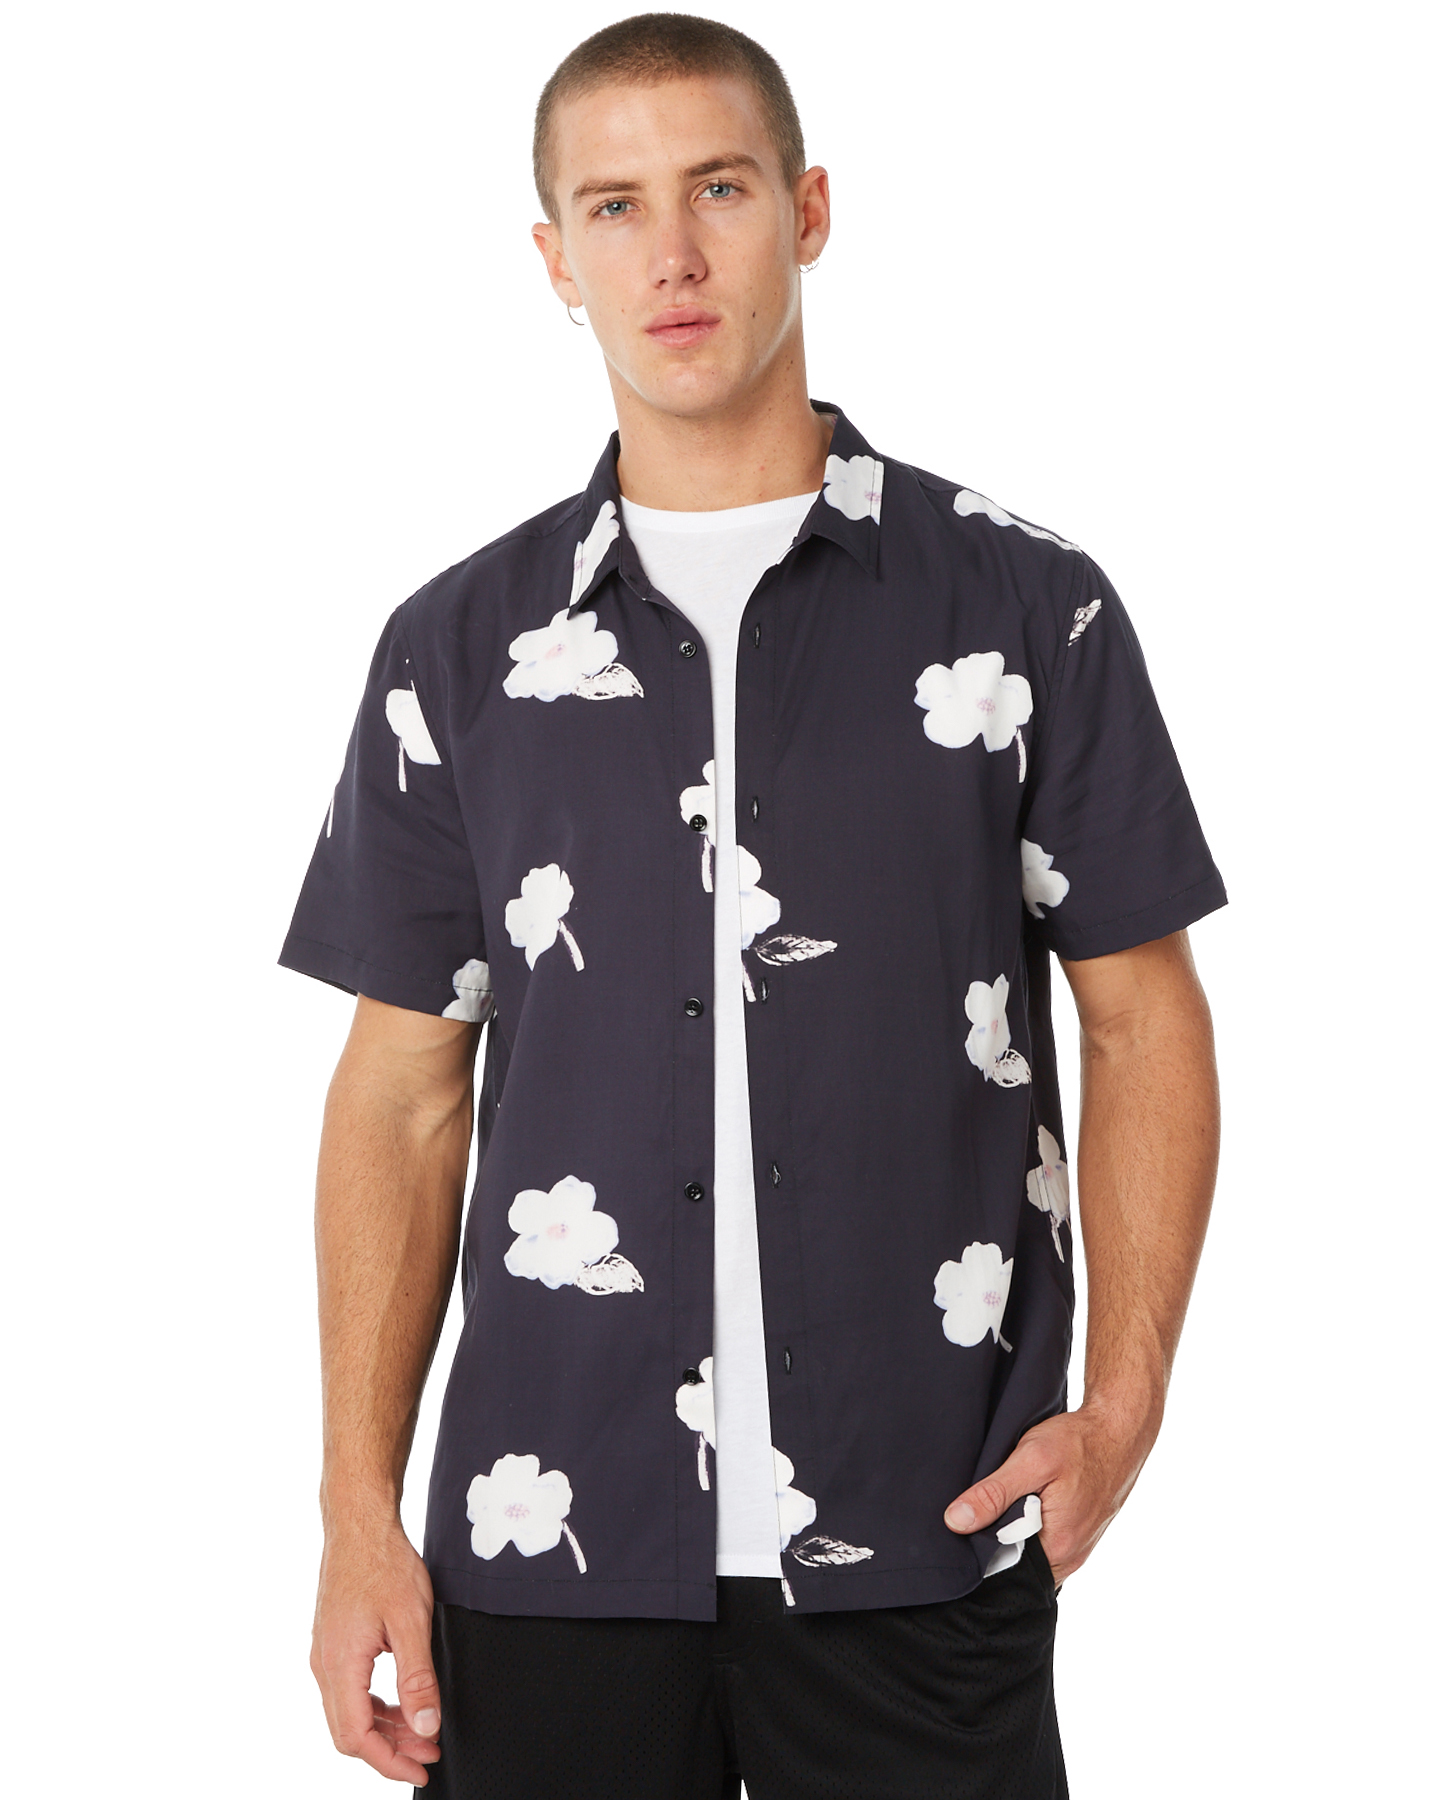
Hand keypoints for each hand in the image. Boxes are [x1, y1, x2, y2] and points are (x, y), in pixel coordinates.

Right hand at [311, 1518, 443, 1784]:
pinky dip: (376, 1706)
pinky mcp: (334, 1645)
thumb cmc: (384, 1563)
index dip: (389, 1762)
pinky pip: (350, 1691)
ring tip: (423, 1730)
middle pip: (350, 1731)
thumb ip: (417, 1677)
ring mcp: (326, 1655)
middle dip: (392, 1749)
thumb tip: (425, 1727)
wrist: (359, 1524)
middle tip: (431, 1750)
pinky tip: (403, 1703)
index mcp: (339, 1665)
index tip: (422, 1768)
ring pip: (349, 1712)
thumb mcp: (411, 1620)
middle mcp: (324, 1666)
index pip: (355, 1737)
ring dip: (386, 1728)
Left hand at [942, 1400, 1159, 1585]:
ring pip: (1029, 1549)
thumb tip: (956, 1522)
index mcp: (1058, 1548)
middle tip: (981, 1505)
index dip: (979, 1547)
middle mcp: (1070, 1557)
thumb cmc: (1080, 1443)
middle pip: (1016, 1560)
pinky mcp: (1079, 1534)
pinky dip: (1029, 1523)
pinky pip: (1044, 1540)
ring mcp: (1077, 1547)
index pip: (1003, 1567)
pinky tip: (1023, 1499)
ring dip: (1013, 1528)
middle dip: (995, 1538)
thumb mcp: (1031, 1461)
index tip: (963, 1524)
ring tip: (1004, 1499)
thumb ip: (994, 1494)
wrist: (1119, 1430)